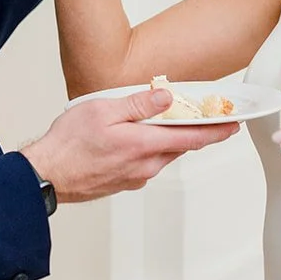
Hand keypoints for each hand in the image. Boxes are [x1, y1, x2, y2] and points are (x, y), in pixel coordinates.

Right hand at [23, 88, 238, 202]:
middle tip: (210, 118)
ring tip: (173, 122)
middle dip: (197, 132)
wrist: (47, 176)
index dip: (216, 130)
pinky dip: (154, 148)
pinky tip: (143, 137)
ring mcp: (136, 176)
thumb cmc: (68, 144)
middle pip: (181, 147)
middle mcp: (145, 165)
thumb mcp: (102, 111)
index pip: (191, 137)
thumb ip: (137, 105)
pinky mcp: (125, 182)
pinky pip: (149, 163)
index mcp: (143, 145)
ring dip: (172, 139)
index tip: (234, 124)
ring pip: (164, 155)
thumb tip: (166, 97)